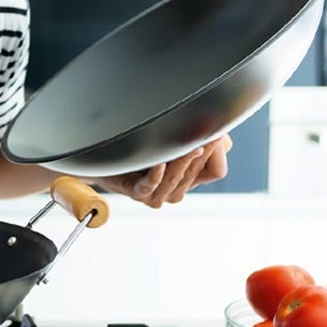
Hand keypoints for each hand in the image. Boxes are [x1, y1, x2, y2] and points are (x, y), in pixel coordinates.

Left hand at [96, 134, 232, 207]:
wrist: (104, 150)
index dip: (215, 153)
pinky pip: (148, 187)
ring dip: (181, 162)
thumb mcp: (178, 135)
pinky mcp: (133, 191)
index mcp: (188, 177)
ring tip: (186, 145)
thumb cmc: (141, 142)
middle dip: (201, 153)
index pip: (214, 171)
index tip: (215, 134)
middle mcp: (173, 188)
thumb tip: (222, 135)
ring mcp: (154, 192)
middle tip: (207, 134)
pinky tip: (159, 164)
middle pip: (195, 174)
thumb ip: (201, 137)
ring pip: (174, 180)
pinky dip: (155, 175)